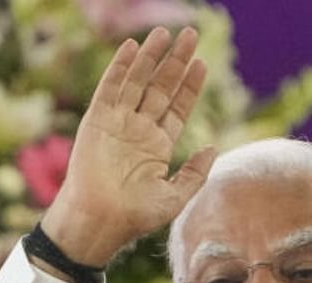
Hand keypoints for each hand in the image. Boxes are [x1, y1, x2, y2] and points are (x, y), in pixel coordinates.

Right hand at [39, 26, 216, 267]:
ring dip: (151, 56)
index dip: (190, 85)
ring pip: (138, 81)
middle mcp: (139, 129)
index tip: (202, 63)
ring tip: (165, 32)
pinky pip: (111, 87)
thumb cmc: (135, 216)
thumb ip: (195, 173)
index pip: (177, 107)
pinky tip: (133, 46)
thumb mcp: (175, 196)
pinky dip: (121, 67)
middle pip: (161, 87)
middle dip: (176, 61)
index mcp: (157, 145)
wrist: (101, 221)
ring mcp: (118, 122)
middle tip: (191, 35)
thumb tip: (213, 148)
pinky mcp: (98, 120)